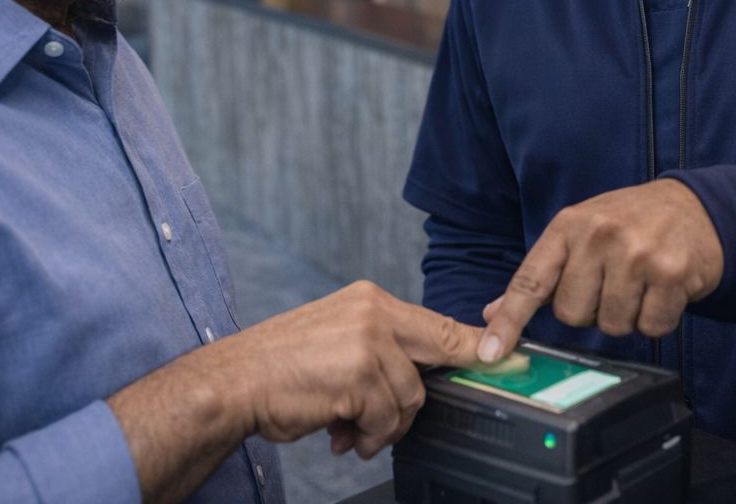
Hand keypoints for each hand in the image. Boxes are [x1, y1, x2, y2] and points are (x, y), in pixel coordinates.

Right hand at [224, 281, 481, 458]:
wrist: (232, 381)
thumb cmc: (279, 367)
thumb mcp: (337, 340)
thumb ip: (380, 349)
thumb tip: (417, 379)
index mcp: (369, 299)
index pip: (436, 323)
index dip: (475, 342)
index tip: (503, 352)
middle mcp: (373, 312)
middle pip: (435, 357)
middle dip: (415, 400)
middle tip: (378, 419)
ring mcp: (368, 341)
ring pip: (409, 399)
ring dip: (381, 427)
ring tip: (346, 429)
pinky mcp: (360, 374)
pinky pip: (386, 419)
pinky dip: (366, 436)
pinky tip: (339, 435)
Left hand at [477, 179, 723, 361]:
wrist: (695, 208)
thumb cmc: (629, 223)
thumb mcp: (579, 232)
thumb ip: (540, 275)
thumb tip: (493, 311)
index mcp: (568, 225)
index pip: (530, 280)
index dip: (509, 320)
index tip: (490, 352)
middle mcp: (599, 235)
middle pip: (571, 315)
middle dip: (590, 311)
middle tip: (611, 283)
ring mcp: (637, 253)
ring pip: (611, 326)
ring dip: (625, 316)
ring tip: (639, 284)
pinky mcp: (671, 273)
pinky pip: (651, 327)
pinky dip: (657, 319)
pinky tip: (662, 291)